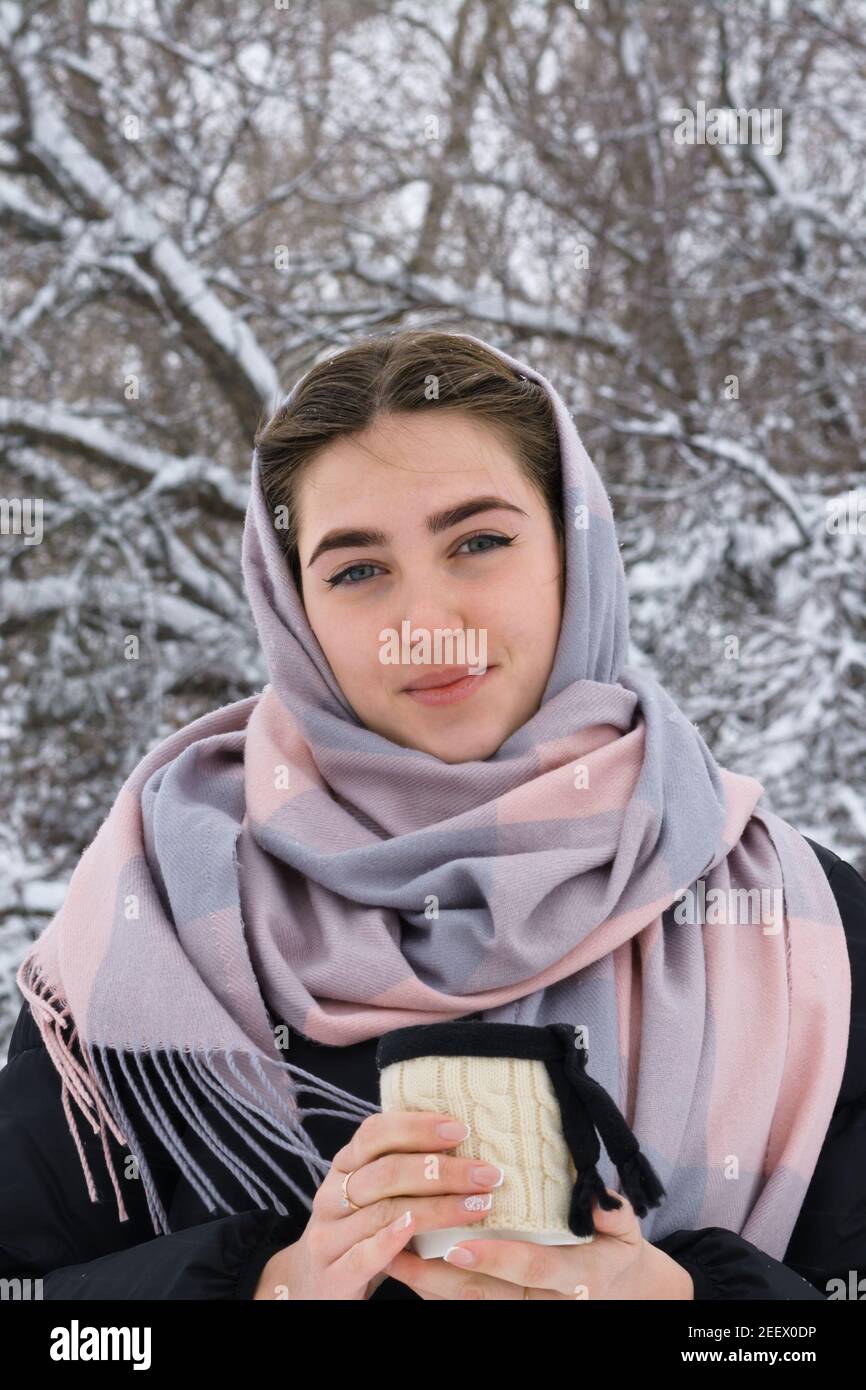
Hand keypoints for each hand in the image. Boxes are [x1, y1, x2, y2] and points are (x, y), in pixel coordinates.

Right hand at [252, 1109, 505, 1298]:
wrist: (311, 1283)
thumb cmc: (359, 1230)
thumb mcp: (374, 1194)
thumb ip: (403, 1169)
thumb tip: (464, 1141)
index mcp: (345, 1166)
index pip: (376, 1132)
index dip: (417, 1127)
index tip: (461, 1130)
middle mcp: (332, 1195)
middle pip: (387, 1172)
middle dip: (442, 1171)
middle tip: (486, 1174)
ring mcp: (329, 1235)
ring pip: (383, 1212)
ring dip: (437, 1208)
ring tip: (478, 1205)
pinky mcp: (332, 1273)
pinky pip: (363, 1254)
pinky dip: (391, 1241)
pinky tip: (417, 1231)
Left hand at [382, 1187, 694, 1299]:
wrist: (622, 1290)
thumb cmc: (616, 1248)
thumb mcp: (625, 1229)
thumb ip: (613, 1212)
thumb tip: (600, 1199)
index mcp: (577, 1277)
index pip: (533, 1269)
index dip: (496, 1259)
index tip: (458, 1246)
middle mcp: (546, 1299)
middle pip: (487, 1296)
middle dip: (441, 1279)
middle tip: (404, 1254)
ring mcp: (526, 1306)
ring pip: (471, 1304)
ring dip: (428, 1286)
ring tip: (392, 1258)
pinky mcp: (510, 1306)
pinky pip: (469, 1304)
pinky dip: (436, 1290)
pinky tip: (407, 1267)